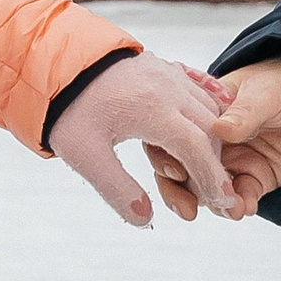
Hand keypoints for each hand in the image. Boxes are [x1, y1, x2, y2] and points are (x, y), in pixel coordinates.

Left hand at [49, 55, 233, 227]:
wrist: (55, 61)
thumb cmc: (69, 109)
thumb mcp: (84, 154)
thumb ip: (116, 188)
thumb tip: (143, 220)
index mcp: (153, 110)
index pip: (197, 149)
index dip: (213, 179)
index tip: (224, 202)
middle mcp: (169, 89)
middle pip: (211, 130)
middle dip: (218, 164)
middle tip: (219, 194)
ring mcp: (170, 76)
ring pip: (210, 110)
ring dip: (214, 141)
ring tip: (209, 170)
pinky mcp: (165, 69)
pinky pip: (200, 91)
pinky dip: (210, 113)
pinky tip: (213, 129)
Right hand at [152, 54, 280, 223]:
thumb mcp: (268, 90)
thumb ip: (245, 112)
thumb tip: (220, 129)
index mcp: (205, 111)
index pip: (173, 134)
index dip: (167, 153)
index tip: (176, 170)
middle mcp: (213, 138)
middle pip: (184, 168)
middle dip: (184, 190)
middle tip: (190, 207)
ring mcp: (235, 160)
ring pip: (210, 189)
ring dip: (216, 203)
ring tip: (232, 209)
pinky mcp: (258, 177)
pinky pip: (242, 197)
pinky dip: (241, 205)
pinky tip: (246, 207)